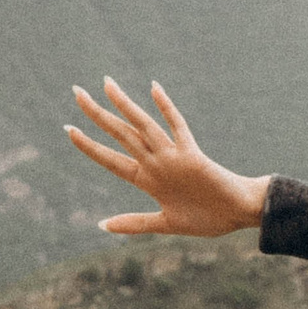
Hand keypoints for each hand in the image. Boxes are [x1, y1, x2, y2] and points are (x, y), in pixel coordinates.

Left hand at [65, 78, 268, 236]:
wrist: (239, 213)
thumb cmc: (209, 219)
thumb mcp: (166, 223)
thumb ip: (135, 223)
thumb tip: (101, 225)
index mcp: (147, 180)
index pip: (110, 159)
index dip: (88, 145)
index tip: (68, 129)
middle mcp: (156, 163)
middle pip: (120, 134)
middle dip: (97, 113)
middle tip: (76, 91)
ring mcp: (172, 157)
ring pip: (142, 126)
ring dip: (123, 105)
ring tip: (105, 83)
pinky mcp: (192, 154)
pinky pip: (177, 126)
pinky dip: (166, 108)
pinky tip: (153, 88)